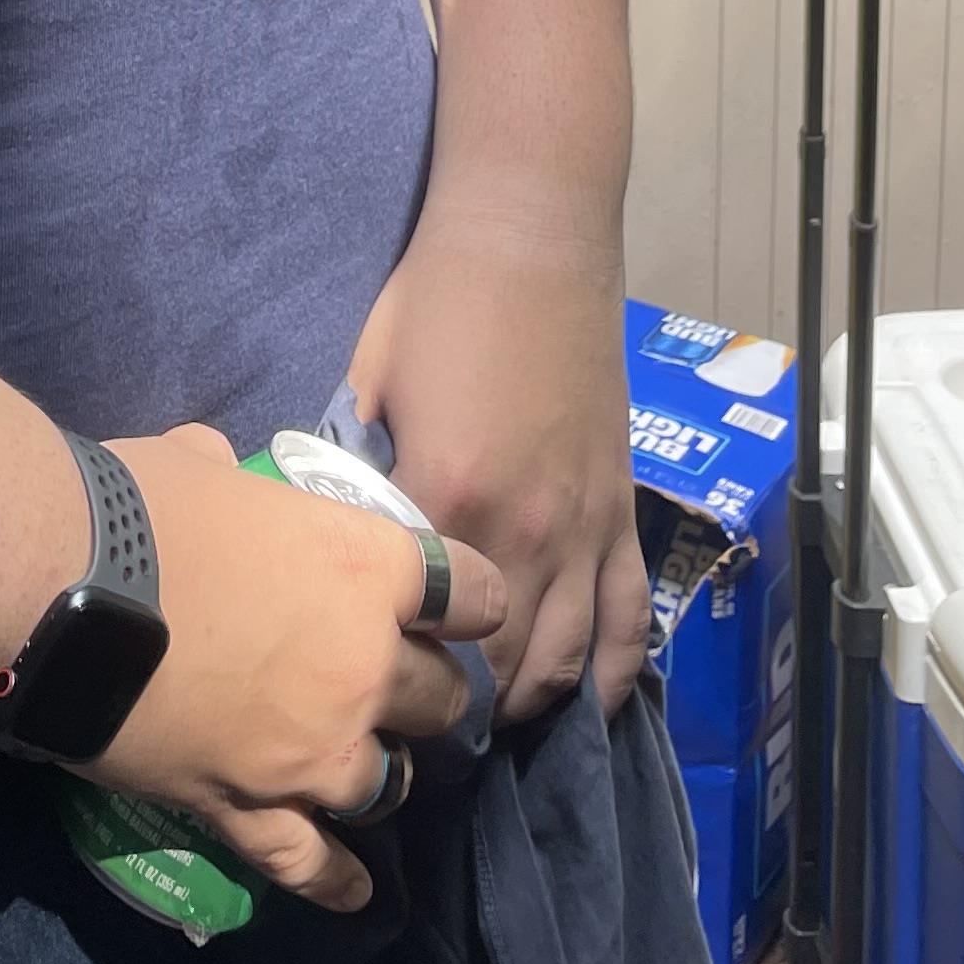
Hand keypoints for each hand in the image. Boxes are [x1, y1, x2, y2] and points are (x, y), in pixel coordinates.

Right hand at [82, 424, 504, 912]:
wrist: (59, 587)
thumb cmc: (137, 507)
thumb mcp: (202, 465)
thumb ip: (235, 478)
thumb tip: (215, 464)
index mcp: (364, 569)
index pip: (472, 593)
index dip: (466, 600)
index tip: (453, 605)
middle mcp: (361, 666)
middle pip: (441, 698)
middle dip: (424, 689)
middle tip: (390, 681)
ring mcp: (312, 749)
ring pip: (390, 782)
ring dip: (380, 771)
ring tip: (358, 762)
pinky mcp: (251, 808)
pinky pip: (312, 863)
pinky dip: (338, 882)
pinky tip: (357, 892)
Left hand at [352, 244, 649, 724]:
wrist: (532, 232)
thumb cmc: (437, 296)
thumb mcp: (369, 381)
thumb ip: (355, 467)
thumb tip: (334, 529)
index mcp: (448, 496)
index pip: (420, 624)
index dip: (394, 670)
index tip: (365, 695)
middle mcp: (527, 530)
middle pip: (498, 666)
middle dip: (461, 713)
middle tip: (423, 732)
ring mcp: (586, 526)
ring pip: (567, 662)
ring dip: (529, 706)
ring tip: (491, 724)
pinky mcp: (624, 511)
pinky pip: (629, 621)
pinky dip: (608, 676)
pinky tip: (580, 705)